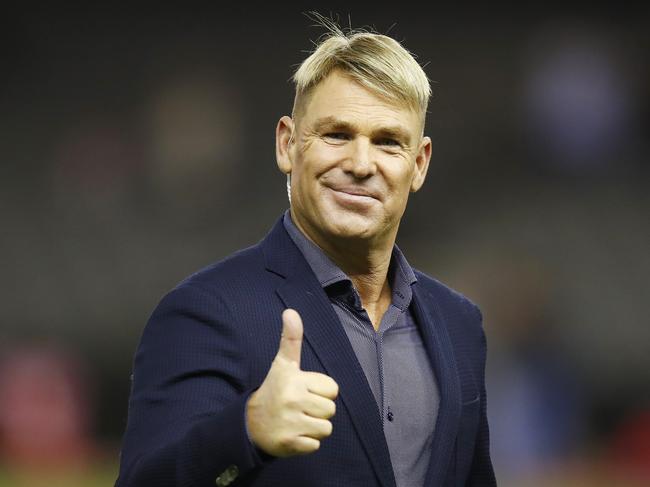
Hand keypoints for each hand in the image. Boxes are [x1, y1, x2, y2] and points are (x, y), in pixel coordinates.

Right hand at [246, 309, 338, 456]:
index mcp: (294, 380)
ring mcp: (290, 424)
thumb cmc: (274, 389)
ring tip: (297, 420)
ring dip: (314, 427)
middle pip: (330, 409)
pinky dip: (307, 443)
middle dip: (318, 410)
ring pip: (326, 428)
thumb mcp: (283, 363)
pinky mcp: (290, 445)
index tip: (303, 390)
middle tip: (299, 407)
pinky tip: (293, 434)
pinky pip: (316, 445)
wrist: (250, 424)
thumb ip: (290, 338)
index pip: (332, 388)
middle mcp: (292, 400)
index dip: (321, 391)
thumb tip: (290, 311)